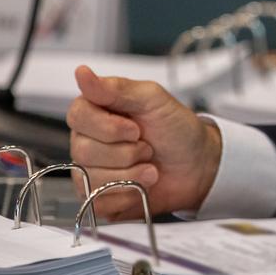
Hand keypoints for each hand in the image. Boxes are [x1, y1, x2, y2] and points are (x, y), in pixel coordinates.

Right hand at [66, 65, 221, 219]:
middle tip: (147, 147)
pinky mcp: (100, 196)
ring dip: (130, 174)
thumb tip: (82, 73)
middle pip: (83, 151)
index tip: (135, 129)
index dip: (107, 127)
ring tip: (149, 167)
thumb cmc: (177, 129)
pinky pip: (98, 201)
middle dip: (126, 153)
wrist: (198, 165)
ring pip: (91, 177)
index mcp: (96, 111)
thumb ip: (116, 88)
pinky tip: (141, 185)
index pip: (77, 116)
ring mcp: (91, 170)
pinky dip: (127, 194)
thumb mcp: (153, 99)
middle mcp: (87, 140)